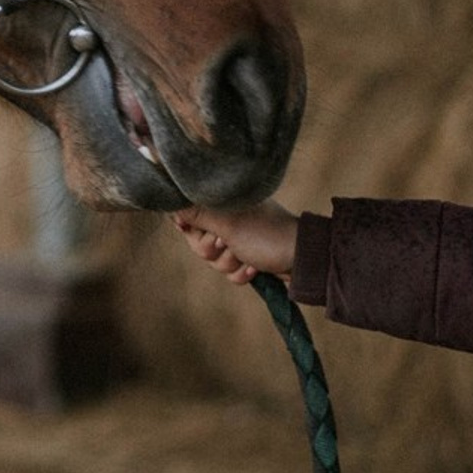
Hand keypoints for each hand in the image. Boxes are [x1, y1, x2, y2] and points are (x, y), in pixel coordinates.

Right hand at [171, 201, 298, 284]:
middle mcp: (226, 217)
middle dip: (213, 250)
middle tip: (228, 243)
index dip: (191, 228)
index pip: (186, 214)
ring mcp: (236, 237)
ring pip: (212, 259)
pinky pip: (228, 270)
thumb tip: (169, 200)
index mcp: (220, 202)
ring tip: (247, 255)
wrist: (302, 259)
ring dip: (229, 263)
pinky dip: (241, 271)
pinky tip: (255, 265)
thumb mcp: (226, 224)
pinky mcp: (245, 254)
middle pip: (197, 241)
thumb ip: (196, 213)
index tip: (203, 230)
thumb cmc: (266, 235)